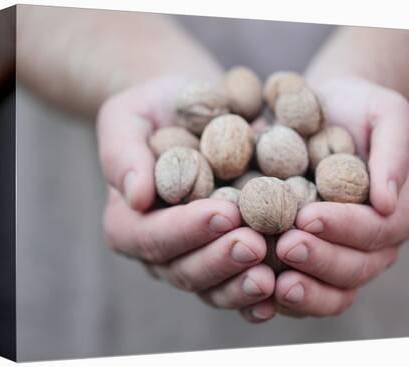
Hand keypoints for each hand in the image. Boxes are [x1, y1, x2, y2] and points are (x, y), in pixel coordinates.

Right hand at [97, 76, 276, 321]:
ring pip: (214, 287)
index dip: (186, 229)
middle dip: (220, 260)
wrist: (196, 109)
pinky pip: (240, 284)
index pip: (150, 235)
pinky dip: (261, 294)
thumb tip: (135, 197)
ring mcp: (194, 259)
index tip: (223, 213)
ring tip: (273, 276)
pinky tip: (285, 288)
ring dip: (242, 285)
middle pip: (183, 270)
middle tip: (255, 245)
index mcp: (128, 221)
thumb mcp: (127, 116)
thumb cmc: (156, 109)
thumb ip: (123, 153)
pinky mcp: (226, 259)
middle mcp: (159, 250)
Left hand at [254, 76, 408, 317]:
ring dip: (303, 292)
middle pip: (354, 268)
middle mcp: (371, 245)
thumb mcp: (386, 113)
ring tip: (272, 283)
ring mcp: (340, 257)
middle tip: (285, 246)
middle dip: (319, 260)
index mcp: (395, 214)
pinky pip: (302, 290)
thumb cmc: (358, 109)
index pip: (374, 230)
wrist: (325, 111)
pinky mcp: (309, 261)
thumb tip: (387, 200)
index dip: (343, 227)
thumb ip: (394, 150)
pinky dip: (282, 299)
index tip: (307, 217)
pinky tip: (257, 295)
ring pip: (331, 291)